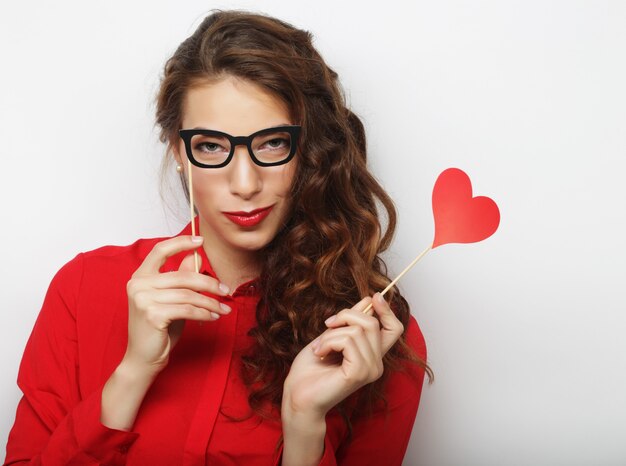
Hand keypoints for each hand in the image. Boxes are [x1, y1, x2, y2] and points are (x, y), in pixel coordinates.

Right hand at [123, 235, 230, 375]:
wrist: (143, 358)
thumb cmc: (158, 329)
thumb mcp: (171, 299)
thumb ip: (180, 278)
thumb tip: (195, 257)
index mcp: (140, 276)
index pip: (160, 250)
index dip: (181, 242)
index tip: (201, 240)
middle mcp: (138, 284)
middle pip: (183, 276)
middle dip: (209, 283)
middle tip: (226, 290)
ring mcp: (143, 299)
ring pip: (189, 294)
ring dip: (211, 302)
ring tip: (224, 308)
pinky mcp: (152, 314)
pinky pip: (188, 309)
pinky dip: (204, 313)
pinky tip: (213, 317)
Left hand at [282, 293, 403, 418]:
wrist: (297, 395)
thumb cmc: (311, 369)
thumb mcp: (332, 336)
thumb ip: (350, 322)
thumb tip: (368, 300)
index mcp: (372, 355)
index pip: (394, 329)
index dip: (387, 310)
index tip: (374, 296)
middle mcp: (376, 364)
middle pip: (372, 322)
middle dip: (345, 316)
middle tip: (327, 326)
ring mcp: (370, 370)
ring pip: (357, 330)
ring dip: (331, 333)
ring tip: (320, 347)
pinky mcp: (359, 373)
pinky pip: (348, 341)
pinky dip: (329, 341)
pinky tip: (320, 353)